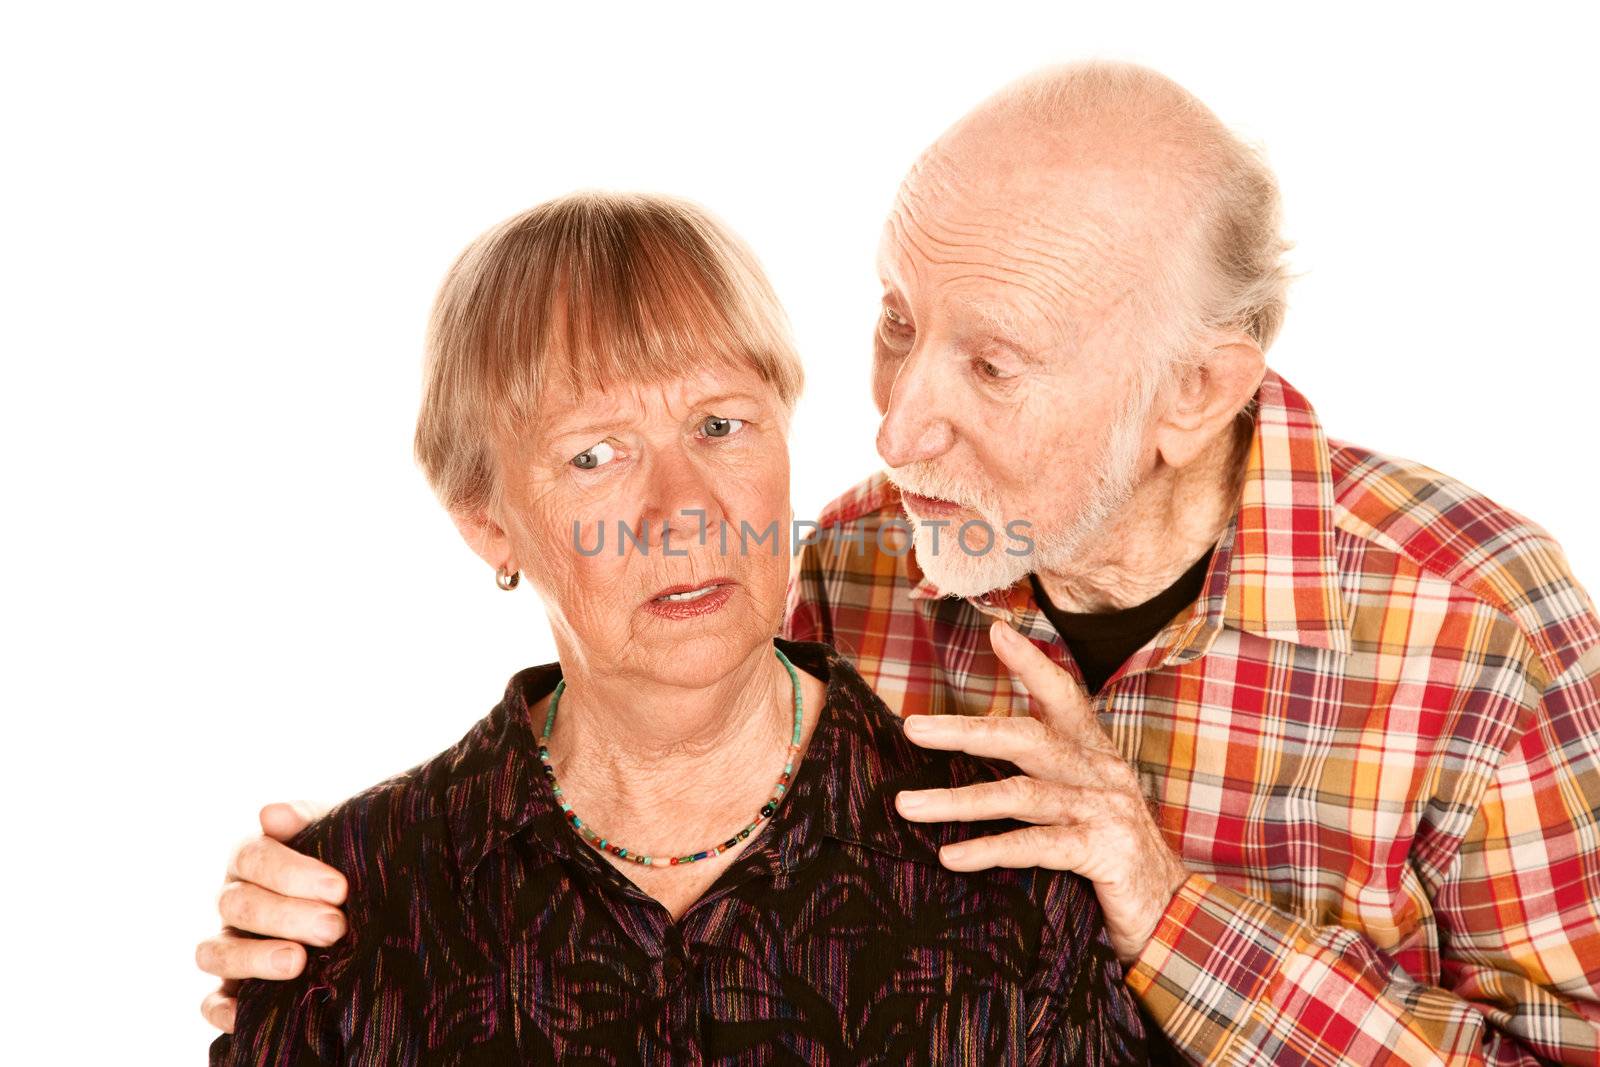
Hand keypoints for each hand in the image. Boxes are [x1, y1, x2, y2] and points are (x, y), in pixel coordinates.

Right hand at [195, 802, 347, 1032]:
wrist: (362, 904)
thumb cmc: (345, 862)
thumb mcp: (336, 833)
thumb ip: (308, 819)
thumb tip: (272, 814)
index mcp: (250, 858)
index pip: (254, 856)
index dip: (292, 872)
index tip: (339, 888)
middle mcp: (232, 900)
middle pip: (239, 904)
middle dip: (288, 916)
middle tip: (335, 926)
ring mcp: (227, 944)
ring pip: (215, 952)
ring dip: (254, 958)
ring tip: (297, 962)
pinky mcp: (230, 989)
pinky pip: (210, 1003)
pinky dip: (222, 1010)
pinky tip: (246, 1014)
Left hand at [894, 621, 1188, 963]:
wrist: (1172, 915)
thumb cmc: (1111, 857)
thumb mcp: (1081, 805)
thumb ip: (1042, 778)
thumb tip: (976, 757)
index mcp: (1093, 754)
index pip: (1062, 695)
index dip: (1031, 663)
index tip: (997, 632)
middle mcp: (1101, 773)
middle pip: (1025, 737)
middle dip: (964, 730)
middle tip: (912, 728)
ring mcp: (1105, 811)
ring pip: (1020, 794)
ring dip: (957, 801)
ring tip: (907, 805)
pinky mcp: (1105, 853)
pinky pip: (1036, 845)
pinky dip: (990, 849)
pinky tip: (951, 857)